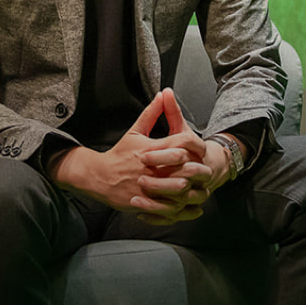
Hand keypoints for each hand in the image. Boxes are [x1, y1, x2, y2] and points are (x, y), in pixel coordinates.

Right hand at [49, 90, 214, 223]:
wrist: (99, 176)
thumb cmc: (119, 154)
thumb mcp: (135, 132)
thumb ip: (151, 113)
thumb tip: (163, 94)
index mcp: (151, 148)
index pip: (181, 143)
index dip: (196, 146)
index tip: (201, 150)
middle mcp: (151, 167)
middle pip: (184, 168)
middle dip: (198, 170)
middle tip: (206, 171)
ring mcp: (147, 186)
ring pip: (179, 190)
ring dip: (193, 190)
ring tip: (201, 189)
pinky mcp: (144, 202)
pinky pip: (169, 208)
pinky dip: (184, 210)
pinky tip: (193, 208)